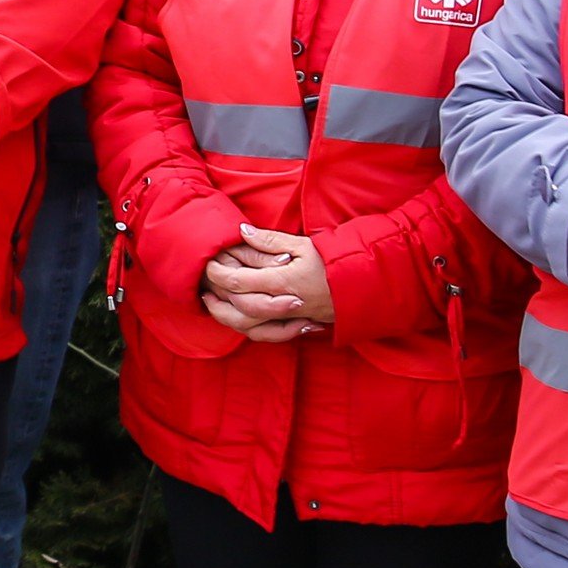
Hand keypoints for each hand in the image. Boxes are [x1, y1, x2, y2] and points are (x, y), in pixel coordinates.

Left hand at [202, 225, 332, 341]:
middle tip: (204, 285)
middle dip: (217, 297)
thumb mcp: (302, 244)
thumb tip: (242, 231)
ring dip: (226, 317)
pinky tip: (238, 319)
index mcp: (281, 281)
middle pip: (238, 309)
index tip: (207, 264)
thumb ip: (269, 239)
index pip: (238, 281)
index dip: (218, 273)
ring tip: (213, 304)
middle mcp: (282, 305)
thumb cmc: (334, 261)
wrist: (363, 287)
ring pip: (248, 328)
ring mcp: (289, 320)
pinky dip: (247, 329)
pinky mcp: (296, 327)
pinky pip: (266, 335)